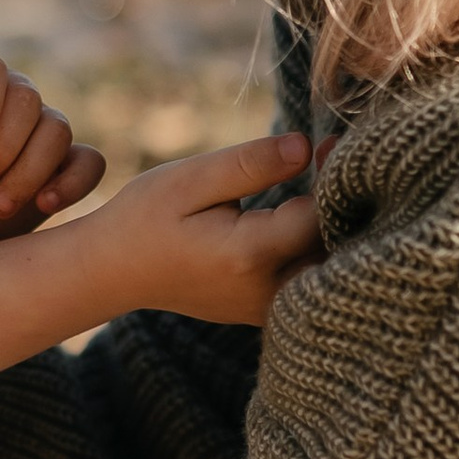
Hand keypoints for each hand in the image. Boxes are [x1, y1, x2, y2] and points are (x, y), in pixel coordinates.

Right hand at [72, 128, 321, 329]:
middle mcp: (265, 292)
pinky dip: (317, 249)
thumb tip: (307, 147)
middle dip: (343, 204)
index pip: (320, 216)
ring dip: (335, 228)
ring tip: (325, 184)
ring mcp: (267, 310)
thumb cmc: (147, 217)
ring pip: (328, 268)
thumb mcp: (191, 178)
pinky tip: (307, 215)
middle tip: (334, 159)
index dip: (333, 178)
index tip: (329, 145)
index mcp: (248, 256)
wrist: (115, 271)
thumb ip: (251, 163)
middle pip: (336, 249)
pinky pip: (310, 281)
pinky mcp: (266, 312)